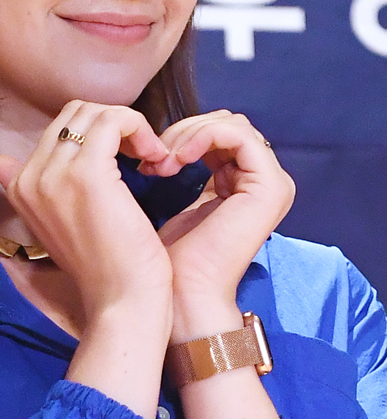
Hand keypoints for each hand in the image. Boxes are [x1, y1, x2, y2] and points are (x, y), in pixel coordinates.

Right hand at [0, 101, 174, 418]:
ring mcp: (53, 173)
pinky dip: (141, 129)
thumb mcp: (62, 223)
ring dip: (131, 126)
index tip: (129, 161)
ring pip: (95, 113)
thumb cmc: (106, 267)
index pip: (60, 129)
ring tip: (152, 157)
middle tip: (144, 155)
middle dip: (115, 125)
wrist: (122, 304)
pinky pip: (114, 120)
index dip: (100, 135)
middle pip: (75, 113)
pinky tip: (157, 157)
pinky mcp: (86, 173)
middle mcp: (28, 176)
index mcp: (19, 186)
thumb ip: (39, 188)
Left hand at [145, 110, 294, 341]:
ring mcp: (272, 183)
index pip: (217, 132)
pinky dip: (200, 138)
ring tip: (160, 164)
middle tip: (151, 158)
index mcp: (245, 183)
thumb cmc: (169, 260)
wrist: (182, 295)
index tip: (145, 158)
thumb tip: (164, 139)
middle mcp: (264, 181)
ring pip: (229, 124)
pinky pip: (235, 135)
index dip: (179, 135)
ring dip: (187, 135)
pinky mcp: (269, 186)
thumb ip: (184, 165)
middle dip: (181, 132)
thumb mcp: (176, 202)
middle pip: (225, 123)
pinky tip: (176, 159)